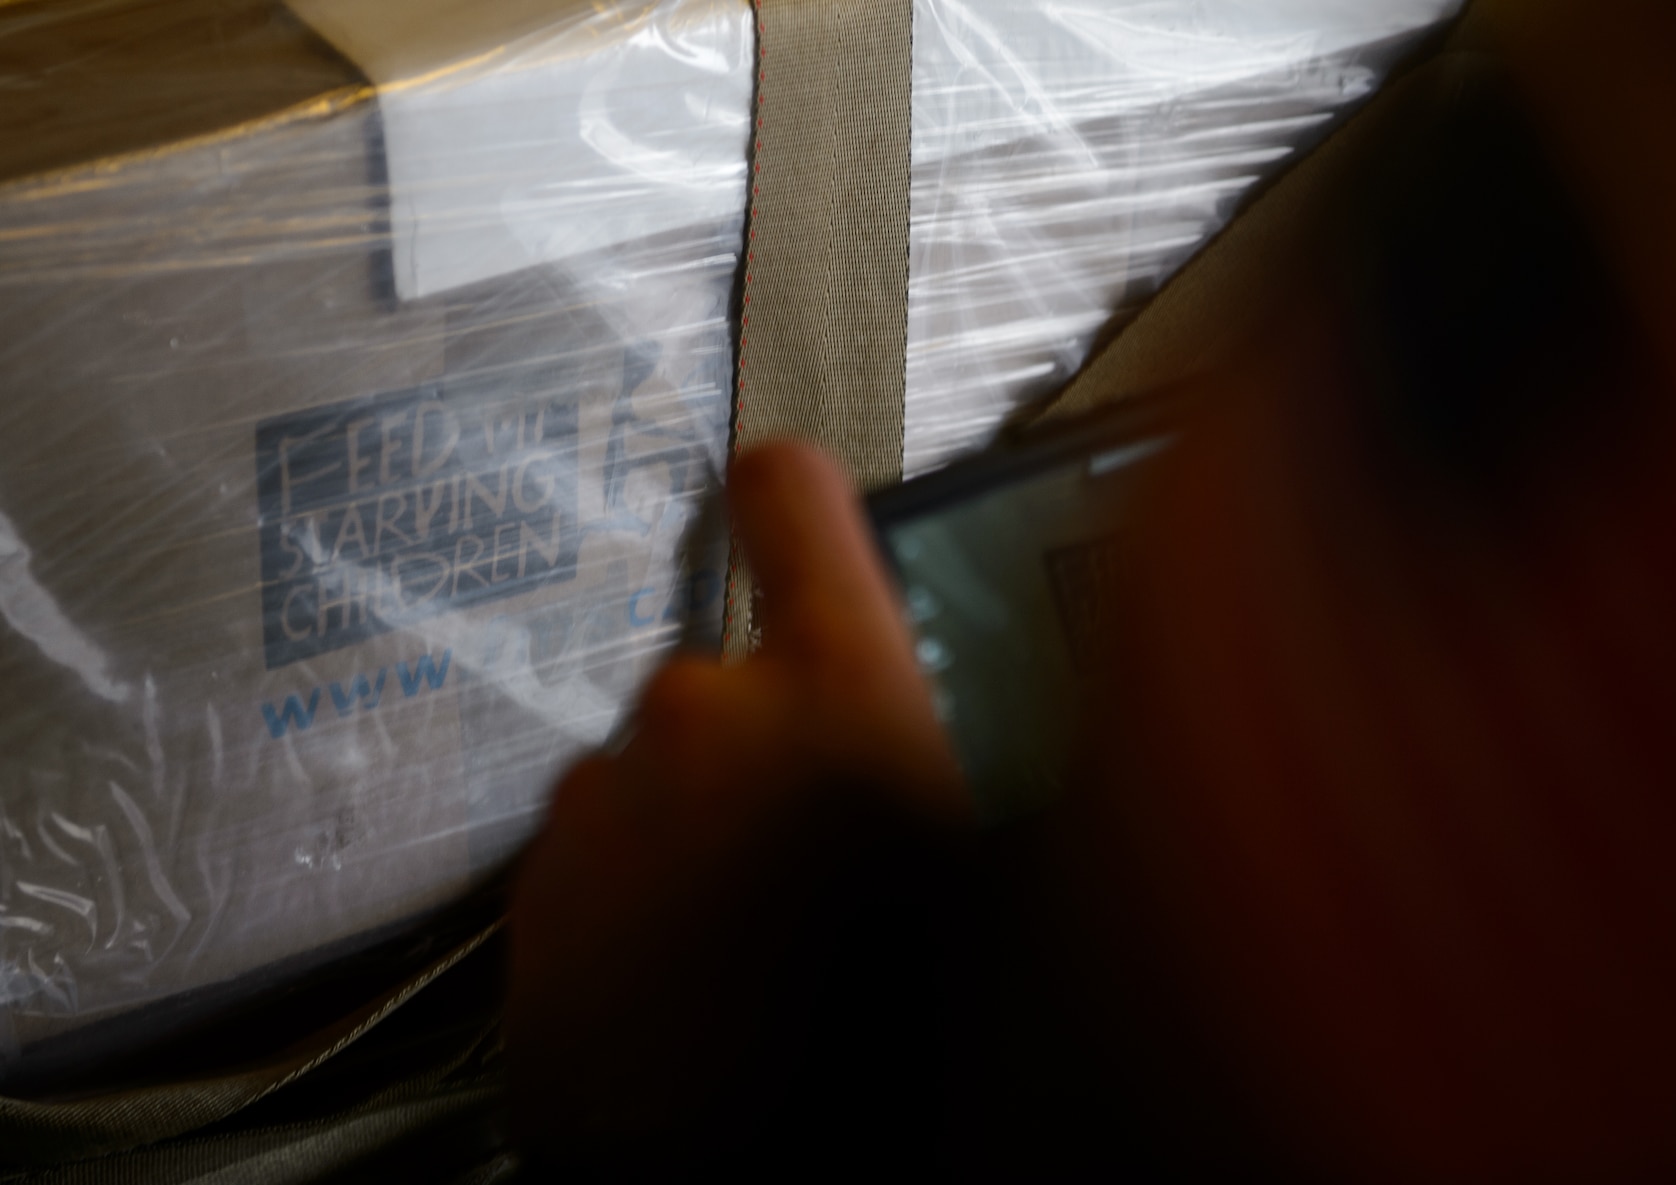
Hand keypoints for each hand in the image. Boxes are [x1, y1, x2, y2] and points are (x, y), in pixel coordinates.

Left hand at [505, 442, 964, 1163]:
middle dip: (760, 746)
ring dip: (694, 826)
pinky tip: (688, 975)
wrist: (720, 1180)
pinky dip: (634, 893)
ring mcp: (603, 801)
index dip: (792, 501)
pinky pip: (598, 851)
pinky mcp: (535, 886)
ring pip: (658, 774)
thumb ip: (936, 756)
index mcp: (837, 694)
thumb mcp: (975, 865)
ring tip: (750, 937)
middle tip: (810, 852)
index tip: (785, 502)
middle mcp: (703, 716)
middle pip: (729, 676)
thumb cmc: (877, 1044)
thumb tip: (935, 721)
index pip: (791, 499)